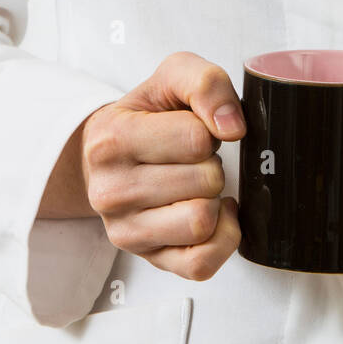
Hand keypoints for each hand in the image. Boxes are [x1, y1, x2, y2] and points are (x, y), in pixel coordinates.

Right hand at [77, 52, 246, 280]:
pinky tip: (212, 214)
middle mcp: (111, 191)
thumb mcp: (171, 80)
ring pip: (203, 222)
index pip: (196, 138)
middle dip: (212, 164)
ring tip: (197, 185)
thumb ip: (205, 83)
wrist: (109, 155)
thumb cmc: (146, 118)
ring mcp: (126, 231)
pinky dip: (222, 238)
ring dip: (214, 199)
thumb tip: (233, 126)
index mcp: (112, 140)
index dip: (208, 130)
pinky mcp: (149, 259)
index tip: (191, 130)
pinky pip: (202, 263)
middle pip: (205, 181)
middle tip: (193, 160)